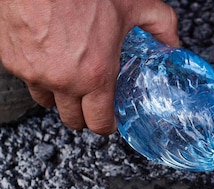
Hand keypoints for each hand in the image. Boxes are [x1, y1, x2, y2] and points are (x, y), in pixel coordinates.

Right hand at [0, 0, 178, 133]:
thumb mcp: (133, 5)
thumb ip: (160, 25)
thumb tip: (171, 42)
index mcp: (95, 75)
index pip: (99, 122)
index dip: (107, 124)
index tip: (110, 119)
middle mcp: (63, 80)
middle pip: (72, 120)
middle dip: (84, 114)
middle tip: (92, 102)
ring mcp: (34, 72)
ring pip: (47, 101)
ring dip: (60, 96)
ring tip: (71, 80)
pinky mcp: (12, 60)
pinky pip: (28, 79)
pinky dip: (39, 74)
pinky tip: (51, 59)